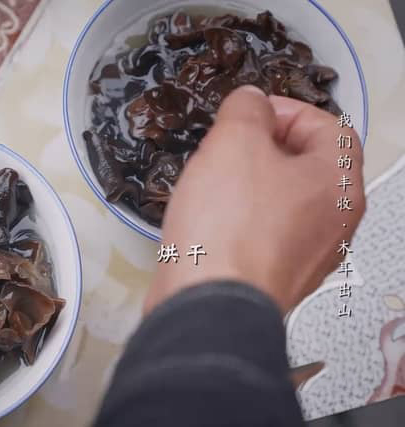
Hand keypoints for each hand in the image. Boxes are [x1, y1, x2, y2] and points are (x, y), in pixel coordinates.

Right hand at [145, 85, 364, 314]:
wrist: (208, 303)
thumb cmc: (230, 226)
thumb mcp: (233, 141)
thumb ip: (246, 108)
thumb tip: (251, 102)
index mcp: (340, 182)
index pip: (329, 127)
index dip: (286, 111)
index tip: (248, 115)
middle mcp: (334, 222)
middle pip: (305, 166)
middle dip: (261, 149)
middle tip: (225, 148)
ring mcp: (308, 256)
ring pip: (282, 201)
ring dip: (247, 185)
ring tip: (212, 185)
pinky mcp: (275, 278)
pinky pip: (263, 234)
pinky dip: (239, 221)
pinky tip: (209, 222)